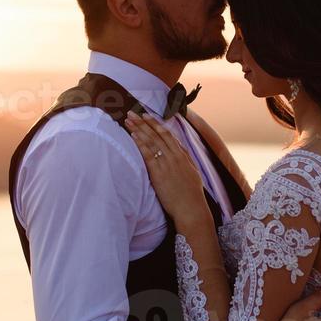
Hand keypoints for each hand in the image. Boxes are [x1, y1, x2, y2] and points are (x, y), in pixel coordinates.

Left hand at [123, 111, 208, 226]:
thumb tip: (179, 152)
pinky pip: (148, 154)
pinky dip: (140, 143)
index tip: (147, 116)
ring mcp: (167, 163)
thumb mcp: (192, 174)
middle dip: (144, 122)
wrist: (191, 208)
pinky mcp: (159, 173)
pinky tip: (133, 135)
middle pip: (157, 134)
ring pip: (152, 141)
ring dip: (139, 129)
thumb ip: (185, 161)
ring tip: (129, 120)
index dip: (156, 124)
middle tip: (132, 112)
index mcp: (183, 156)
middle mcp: (175, 156)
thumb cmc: (192, 195)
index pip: (168, 135)